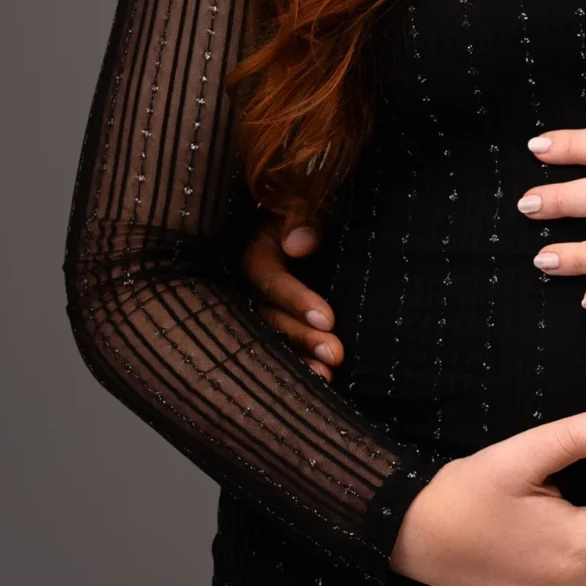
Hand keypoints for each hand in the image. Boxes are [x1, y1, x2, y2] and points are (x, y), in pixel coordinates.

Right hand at [243, 217, 341, 378]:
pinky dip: (301, 364)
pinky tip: (324, 381)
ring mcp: (261, 311)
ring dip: (300, 360)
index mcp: (253, 256)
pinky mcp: (277, 326)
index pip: (269, 281)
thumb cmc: (304, 214)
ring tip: (328, 376)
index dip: (297, 300)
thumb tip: (299, 245)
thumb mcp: (300, 205)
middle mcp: (249, 289)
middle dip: (301, 339)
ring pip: (272, 339)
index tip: (329, 319)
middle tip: (335, 355)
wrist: (306, 228)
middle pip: (269, 318)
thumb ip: (301, 219)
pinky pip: (282, 348)